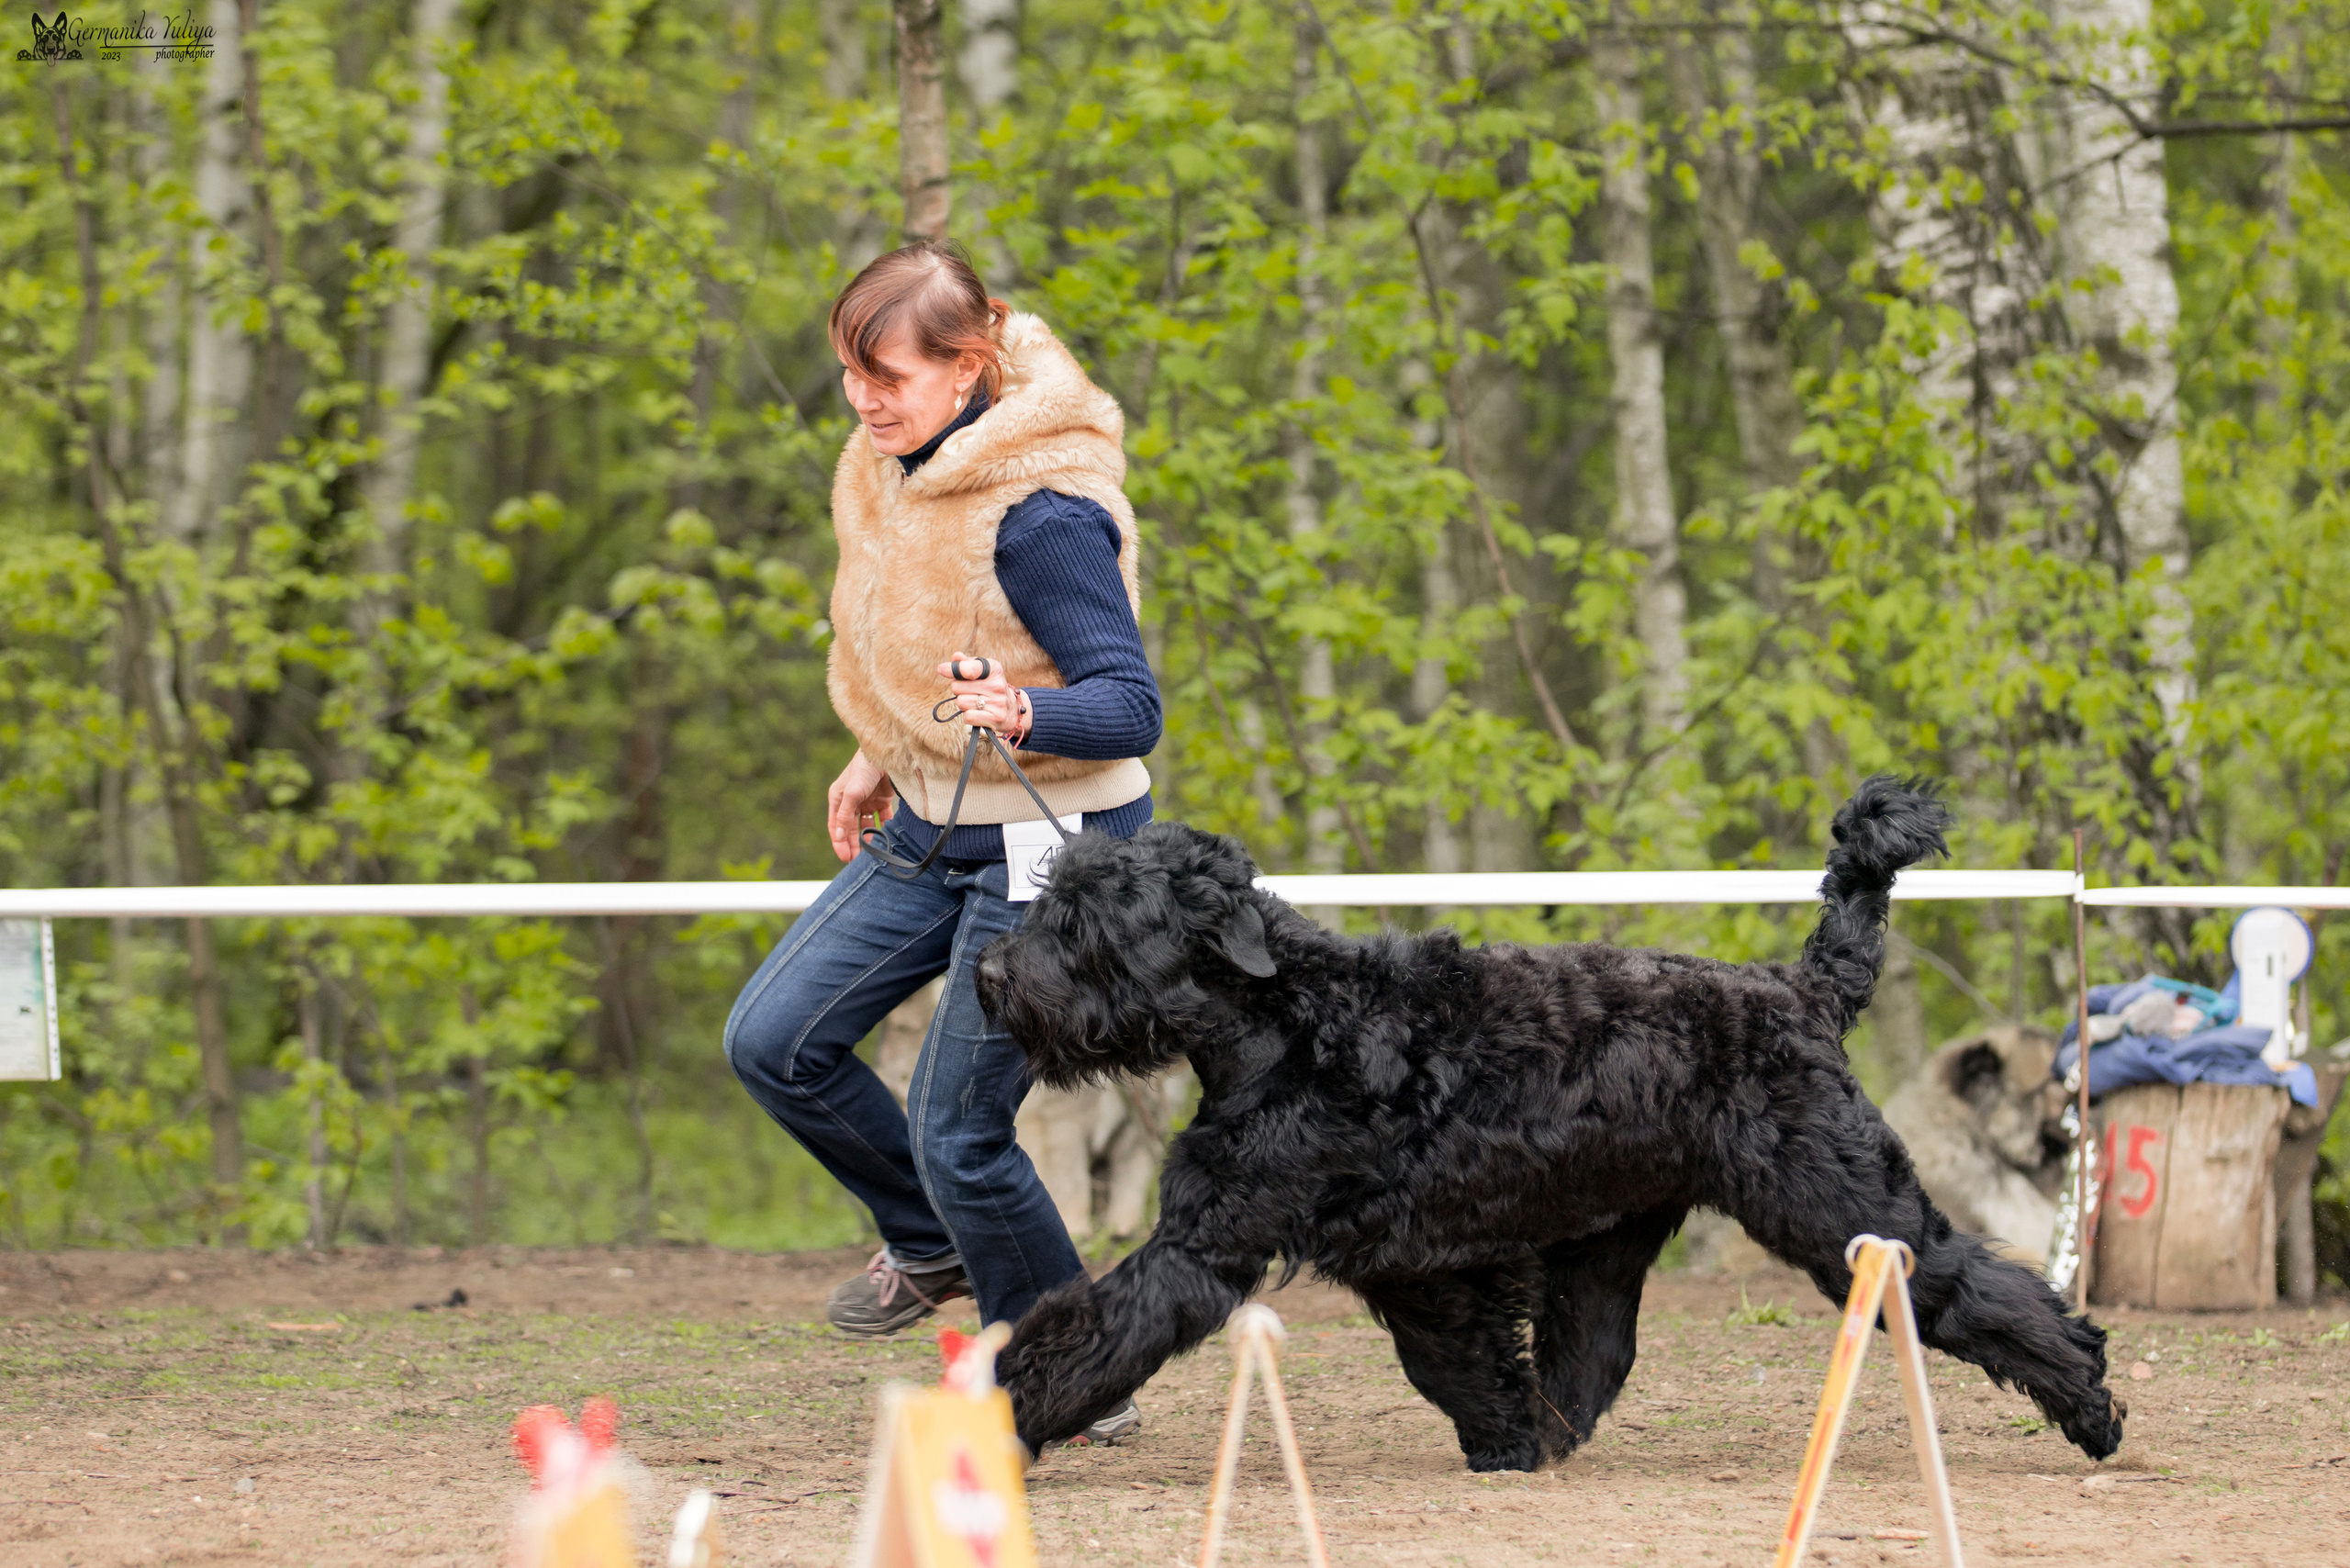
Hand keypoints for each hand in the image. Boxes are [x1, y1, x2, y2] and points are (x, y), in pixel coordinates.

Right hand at [827, 749, 894, 863]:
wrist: (886, 754)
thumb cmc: (864, 770)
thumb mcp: (851, 794)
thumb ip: (845, 815)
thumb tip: (839, 836)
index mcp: (838, 800)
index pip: (836, 827)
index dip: (839, 843)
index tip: (845, 858)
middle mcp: (851, 802)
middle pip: (850, 829)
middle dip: (853, 845)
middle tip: (856, 861)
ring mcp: (866, 801)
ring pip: (866, 826)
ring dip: (867, 839)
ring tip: (871, 854)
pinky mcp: (882, 800)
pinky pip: (882, 819)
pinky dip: (883, 828)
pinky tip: (885, 839)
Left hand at [938, 650, 1030, 739]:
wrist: (1010, 710)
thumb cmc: (989, 686)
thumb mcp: (981, 671)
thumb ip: (966, 663)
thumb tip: (955, 657)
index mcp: (994, 669)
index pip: (968, 668)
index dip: (952, 669)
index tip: (941, 669)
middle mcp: (997, 685)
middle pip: (957, 686)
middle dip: (959, 689)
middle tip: (970, 691)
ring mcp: (997, 703)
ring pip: (961, 702)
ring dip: (963, 703)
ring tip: (975, 702)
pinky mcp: (995, 718)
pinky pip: (968, 716)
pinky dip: (968, 716)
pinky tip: (977, 712)